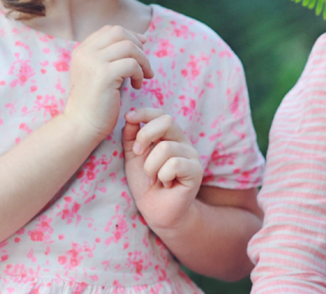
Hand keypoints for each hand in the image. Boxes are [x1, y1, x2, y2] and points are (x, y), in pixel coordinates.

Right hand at [64, 26, 152, 140]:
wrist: (82, 125)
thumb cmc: (94, 103)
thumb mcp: (98, 73)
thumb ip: (110, 56)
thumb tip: (139, 39)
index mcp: (82, 50)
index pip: (109, 30)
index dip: (129, 35)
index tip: (141, 47)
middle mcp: (85, 52)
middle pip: (119, 32)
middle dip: (137, 45)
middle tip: (144, 64)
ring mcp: (94, 62)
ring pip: (129, 46)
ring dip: (142, 61)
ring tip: (143, 77)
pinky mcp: (104, 74)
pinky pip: (132, 64)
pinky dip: (139, 73)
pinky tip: (136, 86)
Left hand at [122, 108, 202, 230]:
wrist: (156, 212)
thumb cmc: (145, 184)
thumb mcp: (133, 158)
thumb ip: (131, 137)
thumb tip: (129, 117)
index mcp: (168, 136)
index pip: (160, 114)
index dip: (145, 112)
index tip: (128, 117)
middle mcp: (182, 142)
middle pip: (167, 121)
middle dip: (145, 135)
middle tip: (137, 154)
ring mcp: (191, 155)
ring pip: (166, 148)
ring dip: (151, 166)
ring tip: (152, 179)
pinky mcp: (196, 170)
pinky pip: (174, 164)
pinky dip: (162, 176)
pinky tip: (166, 185)